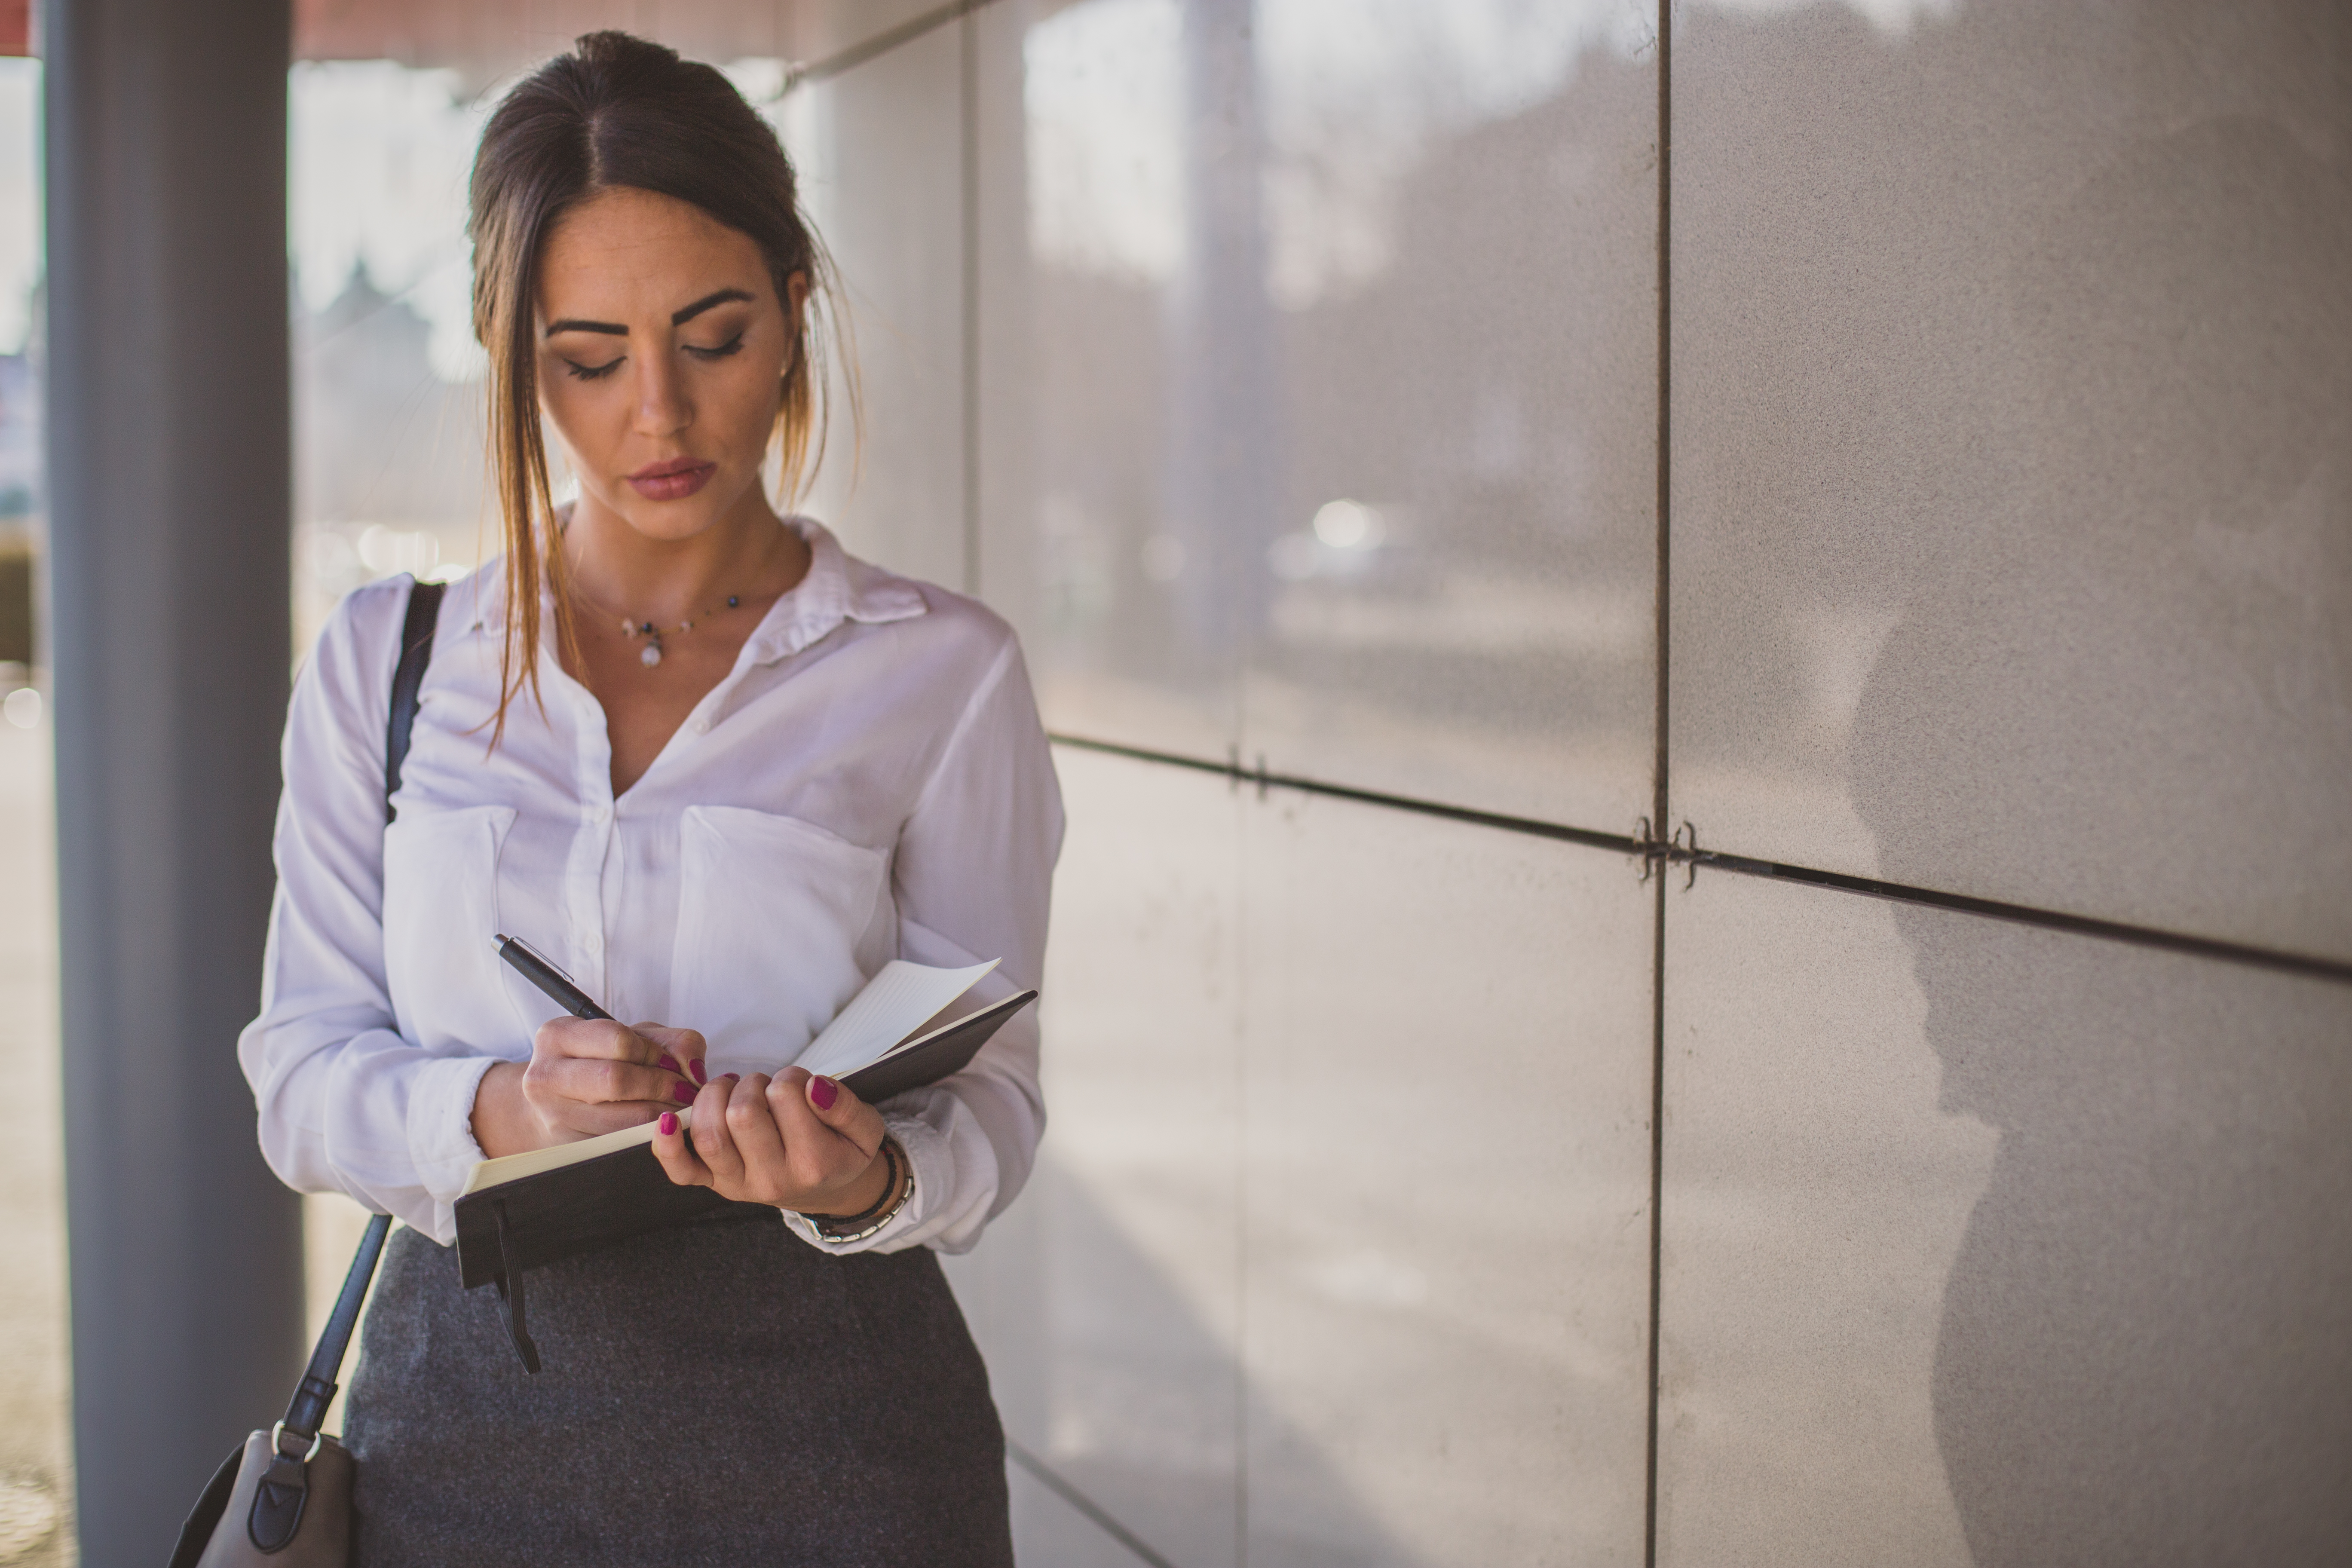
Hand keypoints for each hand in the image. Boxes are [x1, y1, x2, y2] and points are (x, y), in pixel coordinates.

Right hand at [469, 1019, 706, 1158]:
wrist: (553, 1103)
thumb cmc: (600, 1063)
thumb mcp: (632, 1039)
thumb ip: (672, 1042)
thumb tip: (695, 1070)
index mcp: (558, 1035)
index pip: (618, 1039)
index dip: (654, 1053)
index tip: (674, 1064)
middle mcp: (545, 1074)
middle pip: (616, 1079)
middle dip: (662, 1086)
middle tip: (687, 1092)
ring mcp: (552, 1115)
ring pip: (622, 1120)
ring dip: (663, 1115)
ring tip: (680, 1110)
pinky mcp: (567, 1147)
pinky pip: (620, 1144)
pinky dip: (649, 1136)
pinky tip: (660, 1127)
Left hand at [651, 1066, 898, 1217]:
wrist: (828, 1188)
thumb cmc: (842, 1151)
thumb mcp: (865, 1129)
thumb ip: (847, 1106)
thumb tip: (814, 1087)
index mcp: (813, 1163)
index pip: (787, 1095)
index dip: (791, 1076)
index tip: (801, 1086)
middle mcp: (772, 1179)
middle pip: (742, 1113)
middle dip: (753, 1083)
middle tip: (768, 1089)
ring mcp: (738, 1184)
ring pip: (709, 1132)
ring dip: (717, 1097)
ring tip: (736, 1093)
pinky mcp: (715, 1184)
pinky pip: (681, 1170)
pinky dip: (666, 1146)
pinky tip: (666, 1121)